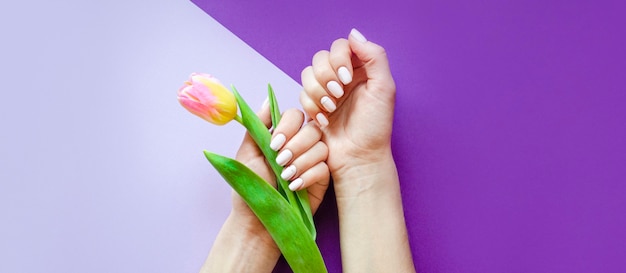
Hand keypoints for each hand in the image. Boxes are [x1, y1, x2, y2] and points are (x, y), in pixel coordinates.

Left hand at [232, 103, 329, 234]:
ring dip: (301, 162)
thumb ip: (257, 125)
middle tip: (280, 161)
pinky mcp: (323, 178)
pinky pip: (324, 168)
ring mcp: (313, 160)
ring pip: (321, 148)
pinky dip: (309, 175)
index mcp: (283, 134)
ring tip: (285, 177)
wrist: (258, 219)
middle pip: (312, 129)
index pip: (296, 115)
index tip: (274, 144)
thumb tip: (267, 98)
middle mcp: (300, 144)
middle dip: (296, 145)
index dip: (288, 126)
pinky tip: (294, 186)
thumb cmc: (250, 186)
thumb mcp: (248, 153)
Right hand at [298, 30, 414, 271]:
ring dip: (317, 92)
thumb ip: (374, 57)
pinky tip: (325, 120)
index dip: (339, 59)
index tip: (347, 79)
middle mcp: (343, 77)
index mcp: (362, 69)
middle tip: (338, 95)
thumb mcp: (384, 89)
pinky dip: (312, 106)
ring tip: (332, 109)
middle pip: (320, 58)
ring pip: (307, 75)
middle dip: (325, 77)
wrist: (359, 158)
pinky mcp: (315, 107)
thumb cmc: (375, 127)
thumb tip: (354, 34)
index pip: (341, 47)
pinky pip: (302, 95)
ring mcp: (327, 92)